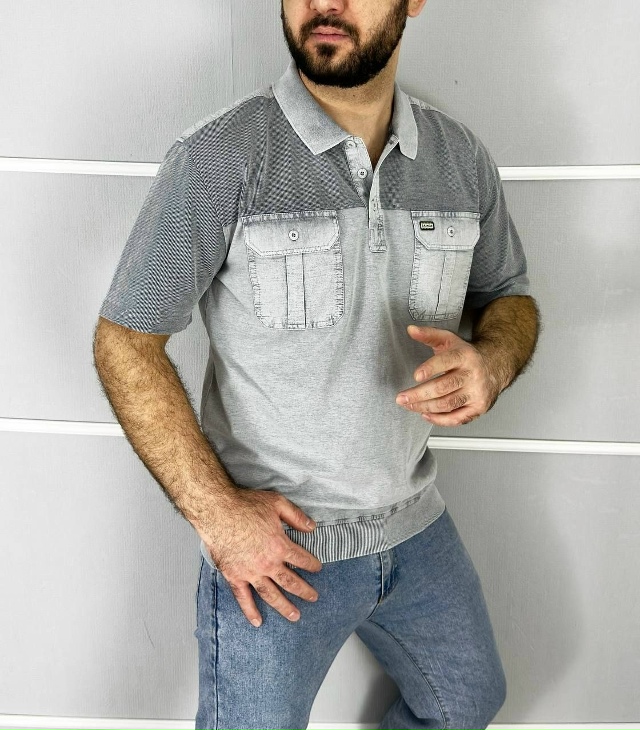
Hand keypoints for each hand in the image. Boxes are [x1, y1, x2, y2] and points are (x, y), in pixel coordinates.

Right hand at [200, 488, 322, 626]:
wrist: (218, 511)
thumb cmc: (246, 505)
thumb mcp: (277, 503)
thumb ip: (296, 516)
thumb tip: (312, 527)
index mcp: (280, 546)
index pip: (301, 559)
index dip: (312, 564)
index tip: (318, 569)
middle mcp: (268, 564)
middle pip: (290, 581)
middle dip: (304, 591)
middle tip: (314, 597)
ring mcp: (250, 573)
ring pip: (271, 594)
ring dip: (284, 607)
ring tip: (295, 616)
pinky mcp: (234, 576)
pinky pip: (243, 598)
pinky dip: (250, 611)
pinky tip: (257, 621)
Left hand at [395, 325, 503, 426]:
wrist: (495, 366)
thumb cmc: (466, 355)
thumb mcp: (448, 340)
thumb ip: (428, 335)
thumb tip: (410, 330)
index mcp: (464, 356)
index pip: (447, 361)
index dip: (430, 369)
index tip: (416, 375)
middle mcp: (472, 375)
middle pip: (443, 387)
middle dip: (419, 394)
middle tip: (402, 398)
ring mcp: (476, 393)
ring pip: (448, 404)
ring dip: (425, 407)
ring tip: (409, 405)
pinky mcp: (478, 408)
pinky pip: (457, 419)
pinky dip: (439, 420)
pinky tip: (426, 415)